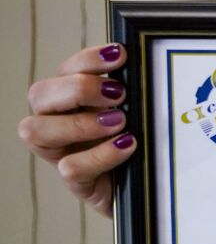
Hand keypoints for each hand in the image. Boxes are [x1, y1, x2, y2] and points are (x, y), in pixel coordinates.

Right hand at [18, 44, 134, 217]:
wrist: (150, 188)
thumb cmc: (141, 145)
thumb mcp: (138, 114)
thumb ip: (131, 94)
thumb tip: (141, 68)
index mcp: (72, 101)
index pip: (65, 70)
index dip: (88, 59)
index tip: (121, 55)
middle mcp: (57, 123)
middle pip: (39, 94)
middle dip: (78, 88)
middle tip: (119, 94)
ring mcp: (61, 154)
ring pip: (35, 131)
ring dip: (79, 122)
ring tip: (120, 121)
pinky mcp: (77, 182)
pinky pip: (70, 168)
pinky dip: (100, 154)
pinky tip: (127, 145)